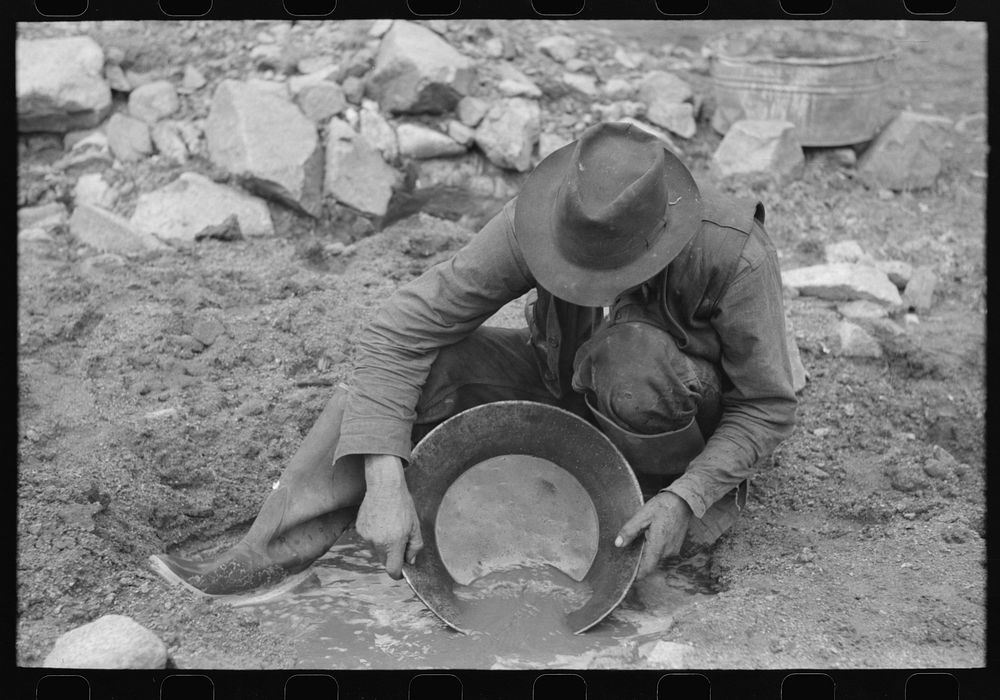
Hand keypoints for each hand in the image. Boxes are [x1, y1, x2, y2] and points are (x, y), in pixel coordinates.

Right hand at [355, 454, 423, 579]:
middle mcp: (378, 542)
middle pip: (384, 560)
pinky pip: (369, 538)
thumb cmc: (402, 504)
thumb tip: (410, 561)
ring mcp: (366, 536)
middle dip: (392, 556)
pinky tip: (381, 519)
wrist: (384, 485)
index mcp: (393, 542)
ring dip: (384, 543)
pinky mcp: (359, 529)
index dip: (399, 573)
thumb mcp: (415, 526)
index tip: (403, 571)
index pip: (393, 570)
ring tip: (390, 524)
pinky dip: (375, 534)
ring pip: (376, 549)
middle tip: (400, 541)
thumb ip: (415, 547)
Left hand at [614, 491, 692, 578]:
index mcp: (658, 545)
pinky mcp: (676, 546)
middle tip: (628, 551)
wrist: (683, 501)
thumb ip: (629, 531)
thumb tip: (618, 544)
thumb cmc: (662, 507)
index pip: (646, 569)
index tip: (626, 575)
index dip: (636, 575)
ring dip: (647, 553)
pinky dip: (654, 548)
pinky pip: (662, 552)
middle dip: (639, 560)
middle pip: (649, 564)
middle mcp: (667, 552)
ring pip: (656, 558)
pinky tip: (650, 536)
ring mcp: (673, 550)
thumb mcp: (642, 516)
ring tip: (641, 539)